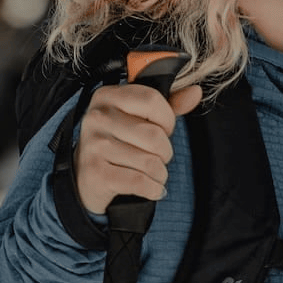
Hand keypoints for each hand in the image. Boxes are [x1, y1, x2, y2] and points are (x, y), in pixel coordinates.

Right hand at [74, 81, 202, 214]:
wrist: (87, 179)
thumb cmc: (118, 144)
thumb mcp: (138, 118)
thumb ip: (168, 105)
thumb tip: (195, 92)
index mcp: (107, 96)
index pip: (152, 100)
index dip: (167, 119)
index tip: (163, 130)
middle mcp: (97, 117)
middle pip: (154, 135)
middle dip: (165, 153)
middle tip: (156, 157)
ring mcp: (94, 145)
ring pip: (150, 162)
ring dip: (160, 174)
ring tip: (152, 174)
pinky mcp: (95, 172)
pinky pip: (140, 182)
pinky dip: (153, 189)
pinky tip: (151, 188)